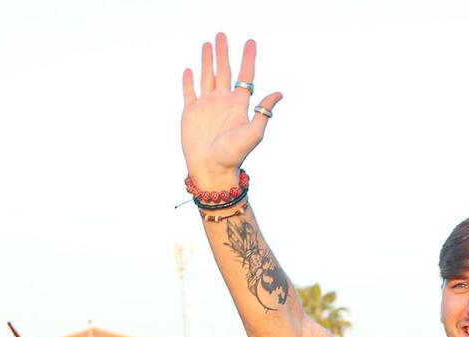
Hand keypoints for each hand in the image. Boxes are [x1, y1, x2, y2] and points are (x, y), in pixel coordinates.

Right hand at [181, 33, 282, 189]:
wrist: (212, 168)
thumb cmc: (234, 154)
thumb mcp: (253, 133)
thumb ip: (263, 112)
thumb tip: (279, 93)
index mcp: (238, 105)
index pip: (245, 76)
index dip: (248, 58)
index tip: (250, 42)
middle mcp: (223, 102)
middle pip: (224, 71)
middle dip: (223, 52)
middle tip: (222, 35)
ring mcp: (206, 106)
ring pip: (207, 76)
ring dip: (207, 60)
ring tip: (207, 44)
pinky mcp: (191, 112)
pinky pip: (189, 92)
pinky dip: (188, 80)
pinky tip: (189, 70)